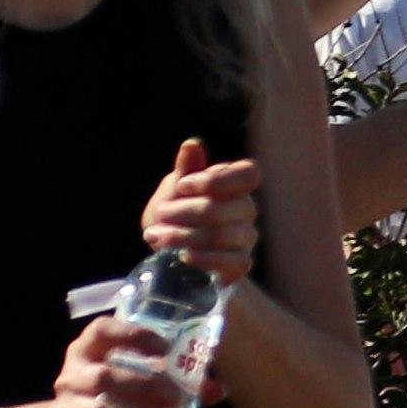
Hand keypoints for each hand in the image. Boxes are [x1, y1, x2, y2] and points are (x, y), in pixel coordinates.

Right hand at [42, 319, 183, 407]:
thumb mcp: (132, 378)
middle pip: (104, 376)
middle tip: (176, 397)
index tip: (166, 349)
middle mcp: (72, 375)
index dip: (134, 336)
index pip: (101, 330)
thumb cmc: (109, 395)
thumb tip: (218, 390)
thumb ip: (174, 379)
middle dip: (144, 385)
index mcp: (88, 349)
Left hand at [140, 137, 262, 288]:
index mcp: (236, 186)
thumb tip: (191, 144)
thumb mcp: (175, 191)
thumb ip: (186, 169)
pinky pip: (230, 260)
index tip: (183, 186)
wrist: (172, 254)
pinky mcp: (241, 263)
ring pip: (223, 234)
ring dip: (185, 235)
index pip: (248, 174)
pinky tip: (182, 255)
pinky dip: (204, 257)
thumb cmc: (176, 215)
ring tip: (157, 236)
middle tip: (161, 214)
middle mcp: (246, 210)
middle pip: (226, 207)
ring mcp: (246, 237)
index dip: (217, 179)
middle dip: (186, 210)